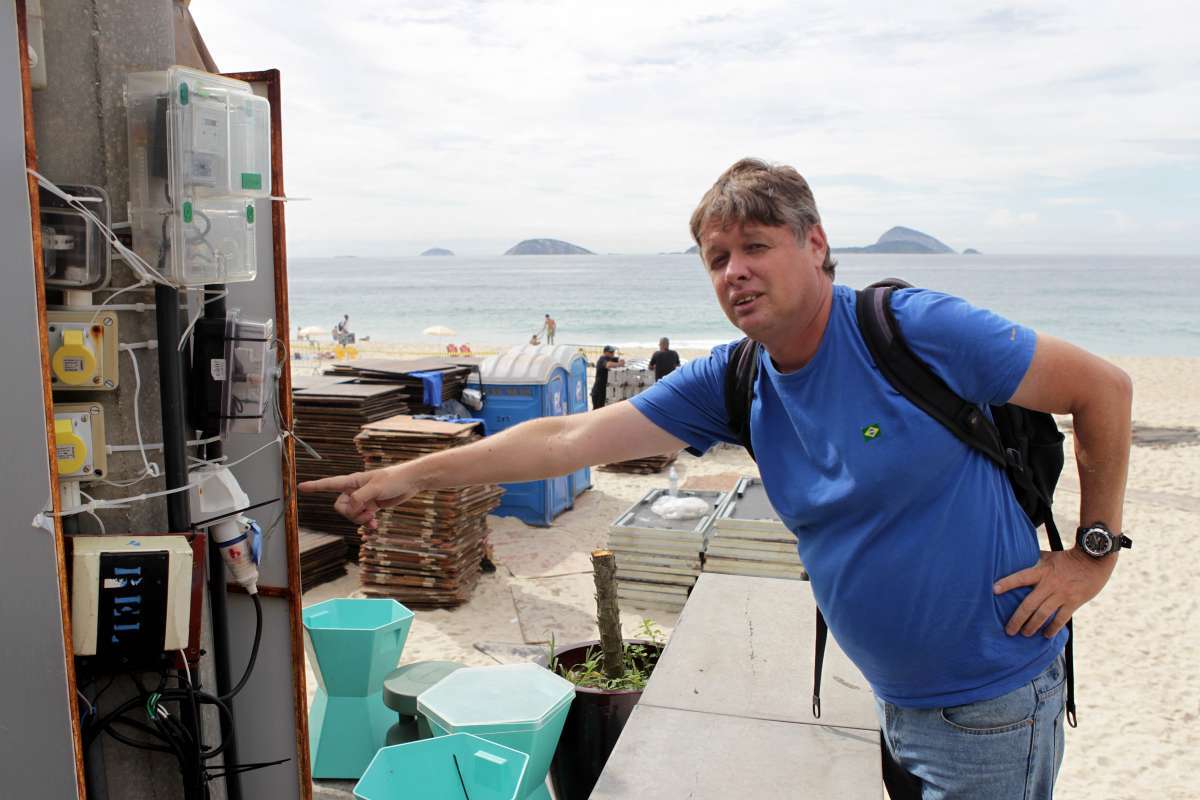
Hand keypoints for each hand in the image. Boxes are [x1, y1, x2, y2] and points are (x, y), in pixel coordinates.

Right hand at [298, 466, 419, 528]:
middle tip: (366, 513)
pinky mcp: (372, 506)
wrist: (411, 482)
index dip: (315, 486)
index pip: (329, 484)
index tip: (300, 487)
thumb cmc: (394, 479)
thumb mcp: (376, 487)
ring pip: (352, 515)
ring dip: (361, 520)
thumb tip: (350, 509)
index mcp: (352, 481)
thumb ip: (360, 498)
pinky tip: (374, 528)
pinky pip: (362, 519)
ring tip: (373, 519)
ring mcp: (363, 499)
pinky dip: (367, 525)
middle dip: (351, 514)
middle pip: (340, 507)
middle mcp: (355, 490)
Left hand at [993, 548, 1115, 637]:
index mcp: (1041, 572)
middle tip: (1009, 630)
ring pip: (1043, 614)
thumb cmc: (1068, 558)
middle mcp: (1049, 585)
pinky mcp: (1074, 602)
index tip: (993, 590)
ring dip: (1032, 626)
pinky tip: (1046, 635)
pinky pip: (1061, 619)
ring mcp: (1062, 595)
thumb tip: (1018, 557)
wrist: (1094, 560)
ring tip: (1024, 634)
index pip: (1020, 577)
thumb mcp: (1049, 556)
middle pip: (1029, 604)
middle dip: (1017, 619)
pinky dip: (1052, 628)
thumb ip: (1034, 560)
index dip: (1007, 583)